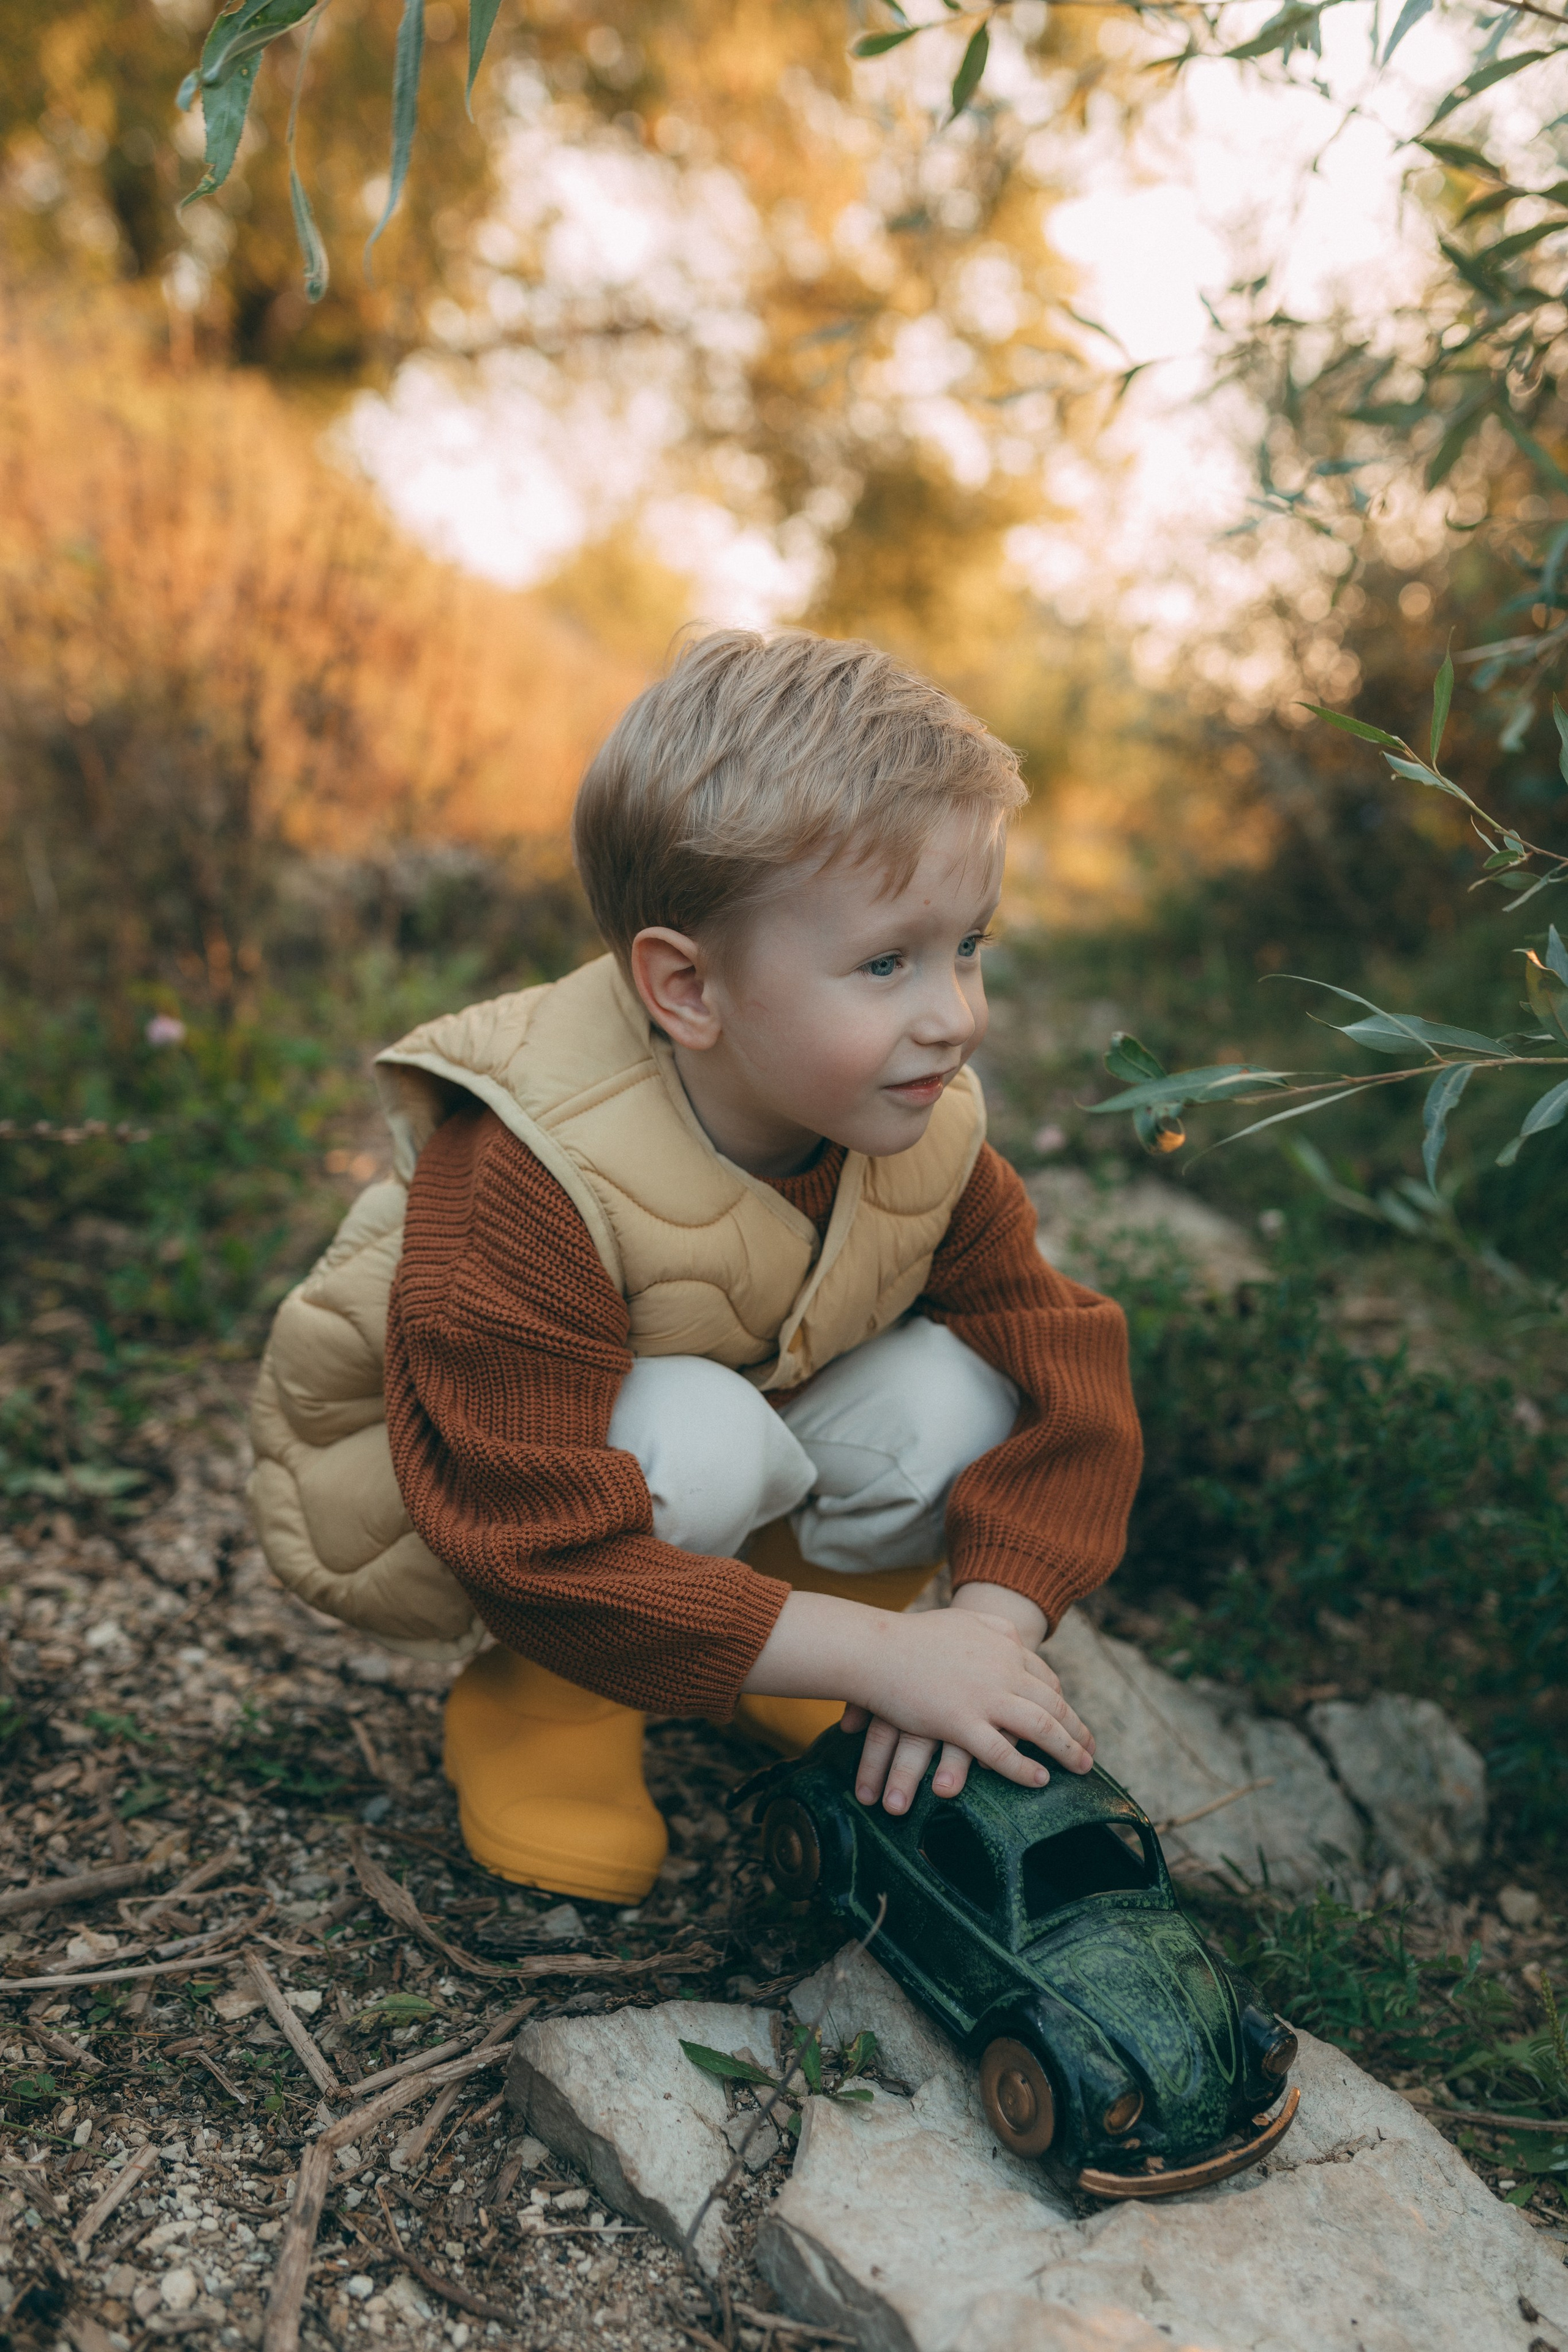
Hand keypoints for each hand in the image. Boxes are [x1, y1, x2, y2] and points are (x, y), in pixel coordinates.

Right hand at [843, 1586, 1092, 1815]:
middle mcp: (1002, 1670)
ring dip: (1066, 1750)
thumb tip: (1015, 1637)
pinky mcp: (960, 1722)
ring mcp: (983, 1697)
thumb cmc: (911, 1635)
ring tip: (1082, 1768)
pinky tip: (1040, 1779)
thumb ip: (993, 1629)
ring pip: (1039, 1727)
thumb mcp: (962, 1621)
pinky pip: (1001, 1752)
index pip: (1045, 1678)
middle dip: (1077, 1730)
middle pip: (1052, 1704)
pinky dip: (1024, 1768)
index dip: (1063, 1703)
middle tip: (1091, 1750)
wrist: (874, 1647)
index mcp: (1003, 1647)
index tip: (1073, 1721)